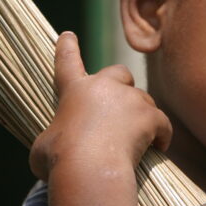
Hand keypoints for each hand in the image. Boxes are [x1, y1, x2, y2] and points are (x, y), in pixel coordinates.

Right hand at [29, 31, 171, 183]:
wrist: (89, 169)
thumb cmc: (60, 160)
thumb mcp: (43, 148)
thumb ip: (54, 139)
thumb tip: (54, 149)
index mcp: (74, 90)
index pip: (67, 61)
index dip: (67, 47)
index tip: (69, 35)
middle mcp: (103, 87)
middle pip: (120, 72)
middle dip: (122, 84)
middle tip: (122, 107)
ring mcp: (129, 99)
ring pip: (144, 100)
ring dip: (142, 115)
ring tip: (137, 140)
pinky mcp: (150, 115)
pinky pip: (162, 122)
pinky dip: (162, 134)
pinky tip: (159, 147)